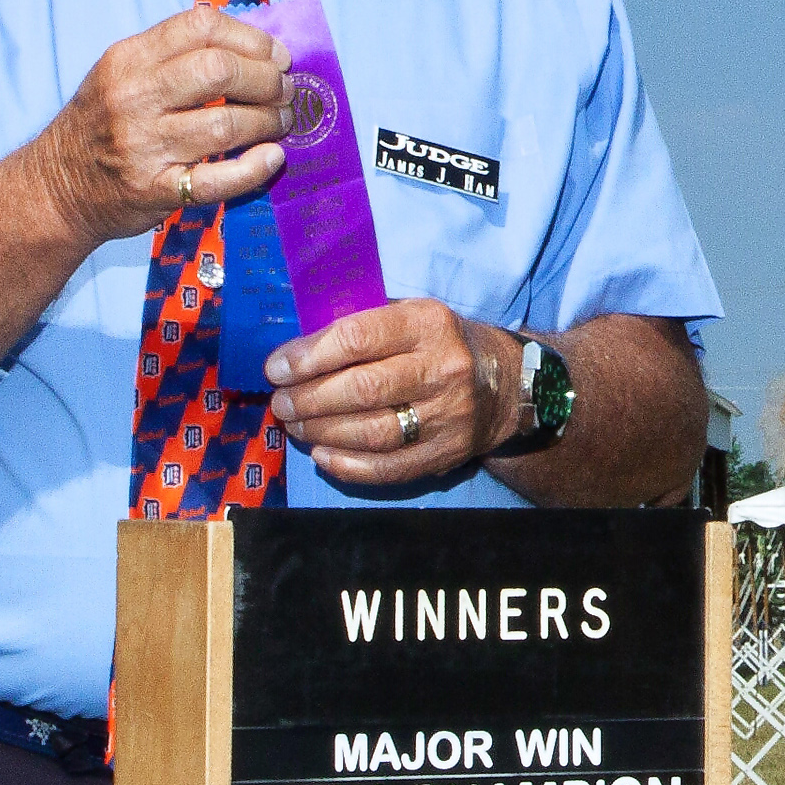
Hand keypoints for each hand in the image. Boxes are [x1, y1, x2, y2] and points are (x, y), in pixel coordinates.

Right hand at [24, 7, 289, 245]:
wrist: (56, 186)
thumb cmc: (103, 123)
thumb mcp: (122, 73)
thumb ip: (176, 55)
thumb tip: (256, 47)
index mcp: (128, 58)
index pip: (201, 26)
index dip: (251, 38)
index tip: (276, 56)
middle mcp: (133, 97)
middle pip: (219, 71)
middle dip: (266, 79)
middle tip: (283, 91)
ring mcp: (142, 145)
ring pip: (226, 124)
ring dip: (268, 121)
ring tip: (280, 122)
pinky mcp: (154, 189)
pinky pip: (217, 179)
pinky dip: (254, 168)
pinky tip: (272, 157)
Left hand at [267, 301, 520, 486]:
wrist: (507, 384)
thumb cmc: (441, 344)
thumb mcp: (412, 316)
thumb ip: (363, 328)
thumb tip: (296, 353)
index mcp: (428, 324)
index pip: (357, 338)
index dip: (308, 356)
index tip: (277, 368)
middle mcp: (443, 369)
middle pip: (361, 390)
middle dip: (308, 399)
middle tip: (281, 403)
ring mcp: (448, 416)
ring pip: (372, 433)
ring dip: (321, 432)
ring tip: (296, 426)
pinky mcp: (447, 453)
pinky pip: (389, 468)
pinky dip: (348, 466)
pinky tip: (322, 455)